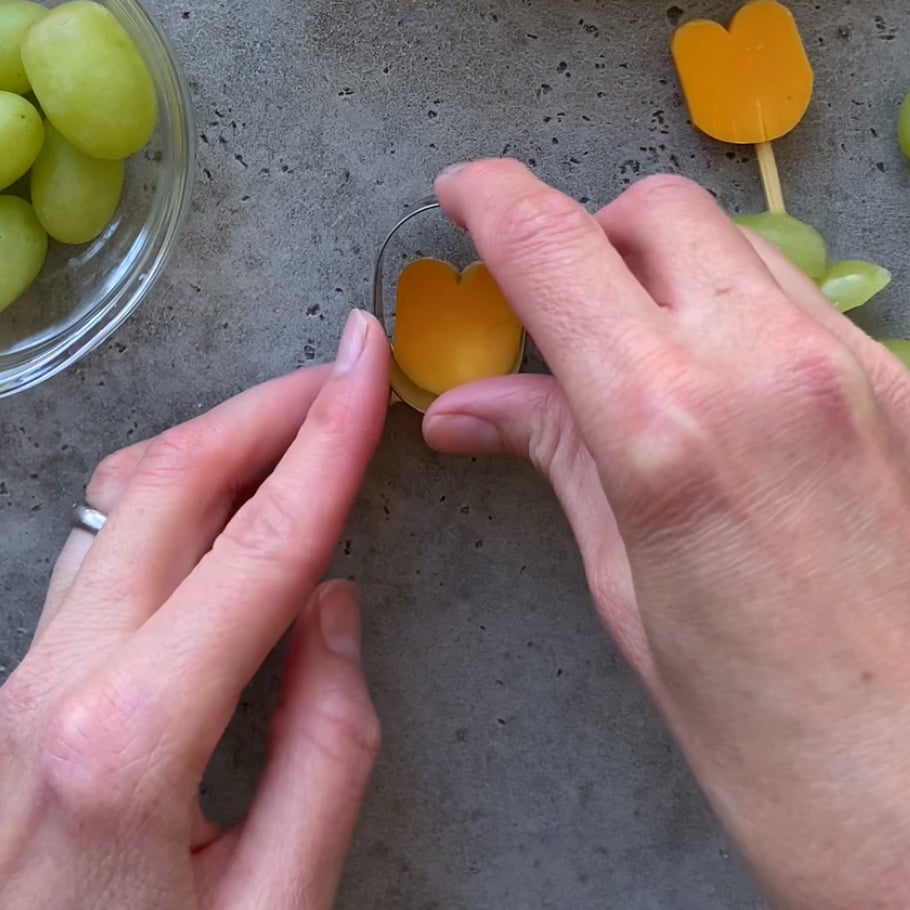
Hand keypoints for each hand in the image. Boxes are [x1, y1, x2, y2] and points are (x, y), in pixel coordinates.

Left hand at [0, 311, 389, 909]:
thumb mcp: (277, 906)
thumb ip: (326, 749)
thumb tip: (329, 613)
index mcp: (127, 744)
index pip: (261, 545)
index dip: (327, 440)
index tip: (360, 365)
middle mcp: (55, 687)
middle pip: (168, 485)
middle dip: (265, 410)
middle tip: (337, 378)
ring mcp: (24, 679)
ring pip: (123, 504)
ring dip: (219, 446)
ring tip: (298, 429)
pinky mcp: (25, 685)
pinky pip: (105, 551)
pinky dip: (180, 502)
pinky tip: (234, 510)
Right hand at [424, 161, 909, 908]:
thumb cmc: (766, 732)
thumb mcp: (624, 588)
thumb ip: (555, 458)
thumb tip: (470, 408)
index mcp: (670, 427)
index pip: (555, 250)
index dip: (492, 200)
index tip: (464, 193)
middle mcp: (771, 369)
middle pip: (655, 211)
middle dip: (585, 229)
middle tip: (547, 294)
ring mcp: (858, 369)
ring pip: (735, 243)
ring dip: (664, 265)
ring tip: (630, 342)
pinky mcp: (909, 389)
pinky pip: (802, 299)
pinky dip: (737, 309)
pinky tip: (716, 380)